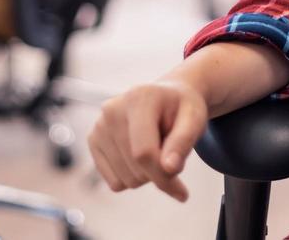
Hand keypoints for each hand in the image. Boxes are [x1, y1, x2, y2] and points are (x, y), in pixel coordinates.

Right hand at [87, 78, 207, 201]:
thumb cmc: (182, 109)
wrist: (165, 97)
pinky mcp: (93, 141)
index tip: (182, 189)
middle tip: (171, 154)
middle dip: (159, 174)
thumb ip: (184, 141)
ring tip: (155, 149)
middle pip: (135, 168)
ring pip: (126, 180)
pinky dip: (132, 178)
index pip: (144, 152)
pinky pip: (115, 183)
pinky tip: (140, 156)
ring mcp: (99, 126)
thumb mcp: (195, 119)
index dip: (164, 175)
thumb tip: (169, 168)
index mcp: (139, 99)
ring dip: (147, 176)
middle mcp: (112, 110)